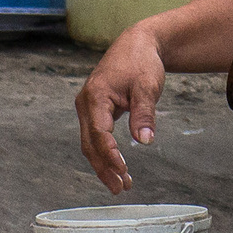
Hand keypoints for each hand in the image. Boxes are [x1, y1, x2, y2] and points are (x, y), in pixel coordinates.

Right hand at [75, 25, 165, 194]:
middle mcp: (86, 103)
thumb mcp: (147, 87)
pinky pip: (95, 136)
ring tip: (121, 185)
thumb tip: (144, 141)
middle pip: (89, 143)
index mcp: (96, 95)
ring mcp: (88, 107)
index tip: (123, 170)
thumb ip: (144, 114)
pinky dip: (105, 153)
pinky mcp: (95, 110)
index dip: (109, 154)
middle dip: (104, 167)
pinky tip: (117, 167)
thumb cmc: (141, 62)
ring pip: (90, 143)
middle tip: (120, 188)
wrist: (137, 44)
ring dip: (103, 164)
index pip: (99, 132)